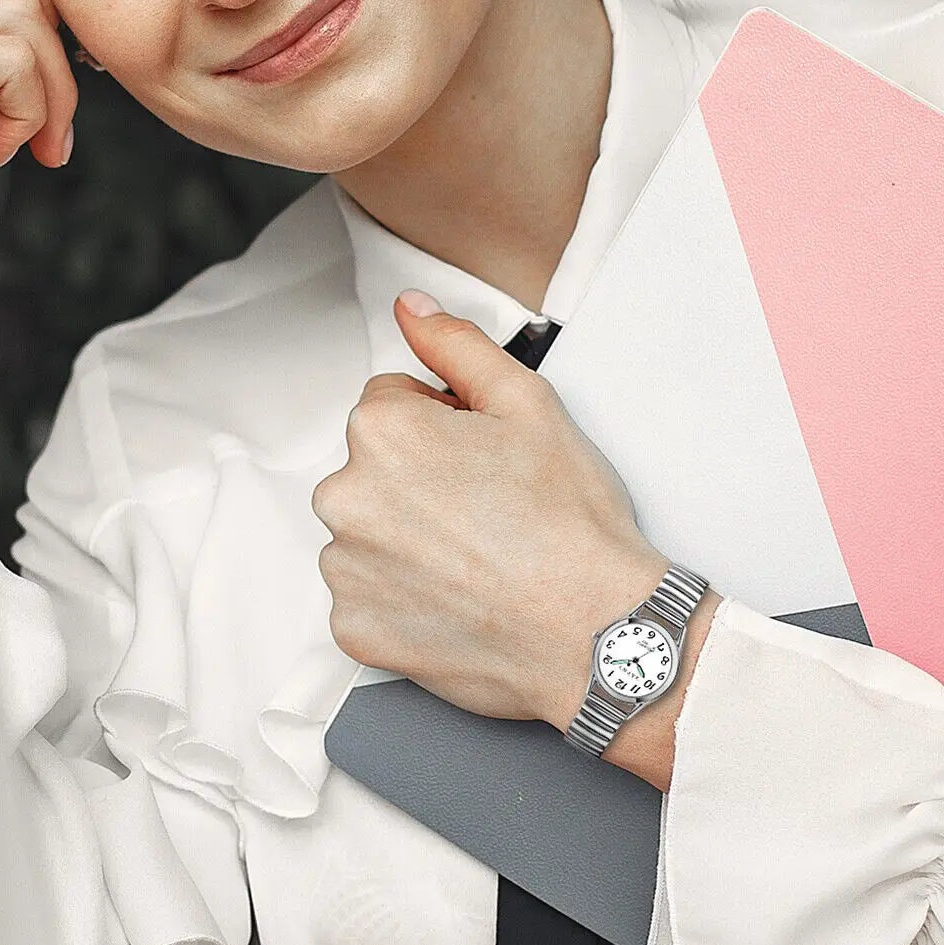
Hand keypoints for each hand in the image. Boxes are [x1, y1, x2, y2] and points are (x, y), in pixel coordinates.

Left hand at [310, 290, 692, 728]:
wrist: (597, 634)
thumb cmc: (570, 524)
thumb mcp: (528, 404)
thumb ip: (457, 345)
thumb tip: (412, 310)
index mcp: (381, 431)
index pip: (392, 402)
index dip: (445, 425)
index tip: (483, 461)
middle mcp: (345, 497)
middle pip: (373, 468)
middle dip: (418, 480)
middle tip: (487, 511)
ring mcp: (345, 570)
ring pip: (368, 532)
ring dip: (406, 539)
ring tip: (478, 558)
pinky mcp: (355, 628)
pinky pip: (368, 598)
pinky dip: (403, 598)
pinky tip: (458, 598)